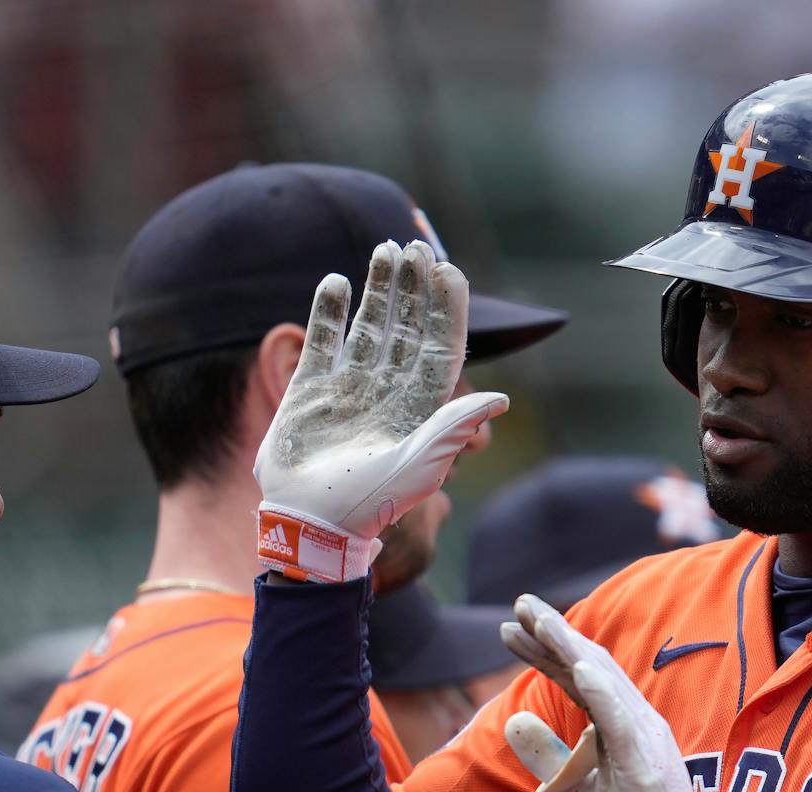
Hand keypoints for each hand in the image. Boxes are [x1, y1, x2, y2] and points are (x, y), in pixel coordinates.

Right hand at [254, 239, 508, 582]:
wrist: (309, 524)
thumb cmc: (369, 502)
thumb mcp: (420, 465)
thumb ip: (454, 427)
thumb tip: (502, 400)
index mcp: (418, 407)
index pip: (440, 346)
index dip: (446, 308)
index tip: (447, 270)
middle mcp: (386, 392)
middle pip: (407, 328)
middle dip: (413, 287)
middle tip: (414, 246)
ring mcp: (348, 388)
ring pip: (369, 327)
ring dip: (378, 289)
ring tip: (385, 250)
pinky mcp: (309, 390)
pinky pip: (322, 341)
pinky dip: (329, 311)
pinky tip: (337, 282)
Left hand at [500, 594, 763, 791]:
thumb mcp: (576, 790)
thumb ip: (548, 754)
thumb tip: (513, 719)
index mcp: (614, 726)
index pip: (575, 678)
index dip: (544, 651)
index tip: (508, 628)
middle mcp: (631, 721)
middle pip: (589, 666)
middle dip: (553, 633)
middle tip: (519, 603)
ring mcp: (642, 739)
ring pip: (604, 683)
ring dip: (572, 649)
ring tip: (541, 621)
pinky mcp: (646, 764)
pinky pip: (622, 721)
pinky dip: (601, 692)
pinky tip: (580, 667)